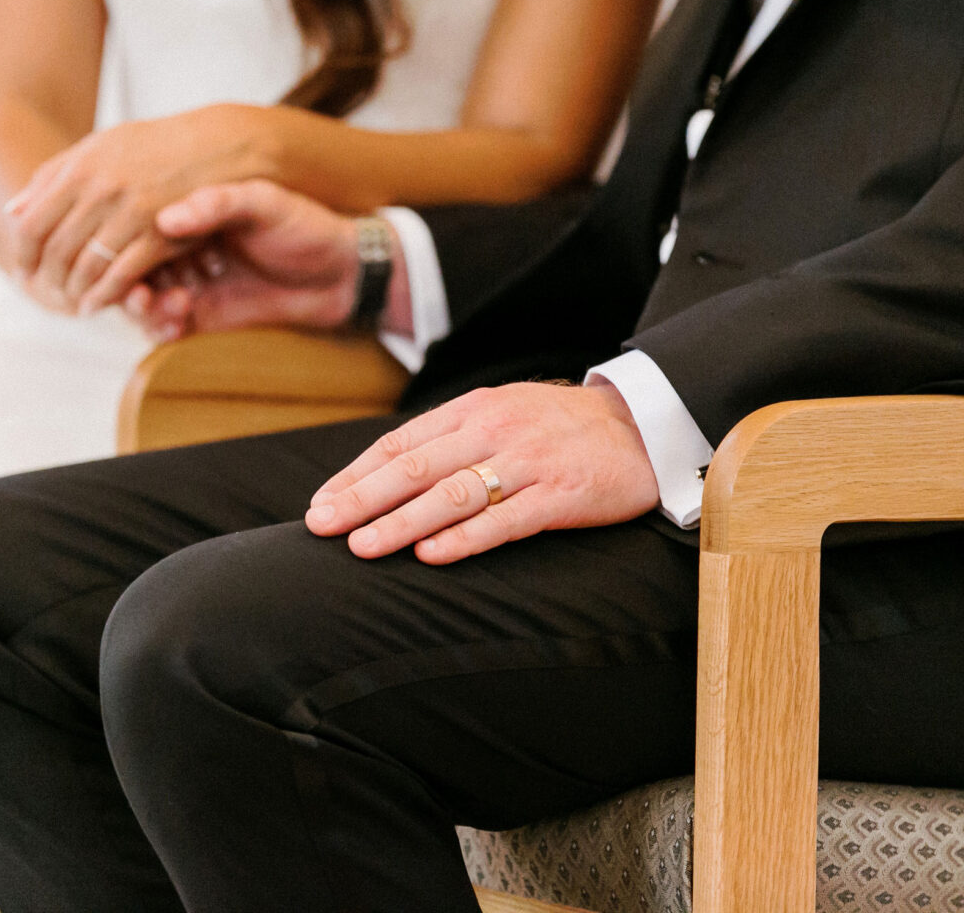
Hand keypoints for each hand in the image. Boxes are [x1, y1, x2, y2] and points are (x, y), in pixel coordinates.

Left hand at [3, 105, 269, 310]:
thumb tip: (13, 210)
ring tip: (73, 302)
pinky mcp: (161, 235)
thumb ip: (54, 176)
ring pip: (86, 267)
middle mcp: (102, 191)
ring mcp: (132, 214)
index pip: (33, 224)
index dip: (23, 255)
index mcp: (81, 169)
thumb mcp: (99, 147)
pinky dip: (104, 295)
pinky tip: (96, 304)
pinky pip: (122, 275)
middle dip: (47, 279)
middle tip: (47, 293)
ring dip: (75, 292)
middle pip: (56, 250)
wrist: (217, 145)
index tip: (23, 271)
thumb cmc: (155, 147)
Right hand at [122, 178, 367, 337]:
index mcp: (192, 211)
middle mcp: (183, 246)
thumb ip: (219, 203)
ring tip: (173, 305)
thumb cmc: (306, 228)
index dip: (121, 242)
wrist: (341, 274)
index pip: (136, 224)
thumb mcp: (266, 203)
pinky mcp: (202, 316)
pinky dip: (161, 327)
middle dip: (125, 281)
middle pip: (129, 264)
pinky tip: (178, 323)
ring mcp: (189, 281)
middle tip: (140, 293)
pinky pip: (163, 326)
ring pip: (140, 298)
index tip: (122, 255)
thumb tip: (167, 218)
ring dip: (144, 307)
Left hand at [305, 382, 660, 564]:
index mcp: (473, 410)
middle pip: (415, 467)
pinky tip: (431, 554)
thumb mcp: (502, 413)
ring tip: (363, 548)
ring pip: (452, 493)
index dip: (355, 474)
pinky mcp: (561, 494)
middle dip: (362, 498)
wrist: (643, 425)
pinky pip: (506, 518)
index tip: (320, 504)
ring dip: (402, 522)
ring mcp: (528, 462)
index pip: (400, 443)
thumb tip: (387, 474)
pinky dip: (465, 538)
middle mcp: (494, 430)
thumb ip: (451, 439)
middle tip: (321, 527)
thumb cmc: (560, 427)